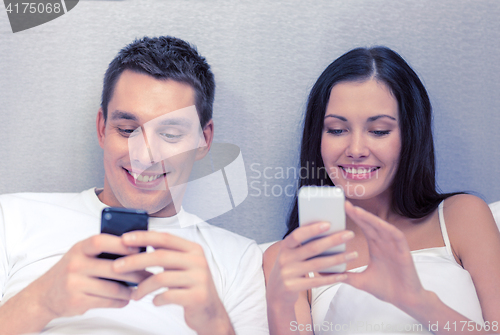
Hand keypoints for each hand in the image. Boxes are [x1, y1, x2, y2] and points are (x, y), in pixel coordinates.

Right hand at [29, 234, 148, 318]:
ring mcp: (75, 284)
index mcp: (80, 248)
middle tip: (150, 275)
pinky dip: (120, 301)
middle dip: (136, 273)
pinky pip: (107, 301)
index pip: (101, 241)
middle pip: (113, 268)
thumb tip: (138, 249)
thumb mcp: (82, 254)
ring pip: (113, 288)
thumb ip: (104, 250)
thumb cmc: (72, 270)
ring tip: (140, 289)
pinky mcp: (77, 302)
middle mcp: (75, 264)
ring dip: (131, 290)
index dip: (122, 244)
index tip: (140, 249)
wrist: (44, 294)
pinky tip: (126, 299)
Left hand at [113, 231, 234, 334]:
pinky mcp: (197, 296)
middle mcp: (198, 261)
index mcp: (193, 249)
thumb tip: (135, 245)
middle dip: (135, 261)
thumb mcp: (182, 266)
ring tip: (134, 294)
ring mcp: (199, 278)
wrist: (210, 312)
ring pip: (161, 277)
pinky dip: (157, 299)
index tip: (124, 239)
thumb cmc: (190, 287)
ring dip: (143, 287)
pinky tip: (154, 301)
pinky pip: (168, 295)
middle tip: (116, 267)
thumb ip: (166, 255)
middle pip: (160, 256)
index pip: (165, 238)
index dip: (143, 237)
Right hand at [266, 222, 356, 307]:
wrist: (276, 293)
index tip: (329, 224)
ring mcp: (288, 273)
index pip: (298, 235)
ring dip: (338, 259)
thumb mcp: (290, 254)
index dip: (312, 229)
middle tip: (350, 234)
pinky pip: (317, 282)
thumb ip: (302, 245)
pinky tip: (344, 275)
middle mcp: (285, 259)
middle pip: (312, 248)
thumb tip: (327, 231)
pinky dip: (332, 278)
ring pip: (317, 265)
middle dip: (333, 240)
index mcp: (285, 247)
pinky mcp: (293, 287)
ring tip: (353, 254)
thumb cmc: (290, 267)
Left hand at [342, 201, 426, 308]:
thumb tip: (324, 275)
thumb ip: (345, 276)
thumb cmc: (386, 288)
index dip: (355, 218)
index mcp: (376, 247)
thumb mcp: (360, 281)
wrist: (405, 300)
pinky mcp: (404, 251)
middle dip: (359, 213)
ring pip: (382, 227)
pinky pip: (396, 236)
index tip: (341, 209)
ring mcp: (394, 246)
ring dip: (370, 218)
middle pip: (371, 224)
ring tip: (357, 211)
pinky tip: (378, 224)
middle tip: (345, 204)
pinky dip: (387, 229)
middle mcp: (385, 243)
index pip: (364, 228)